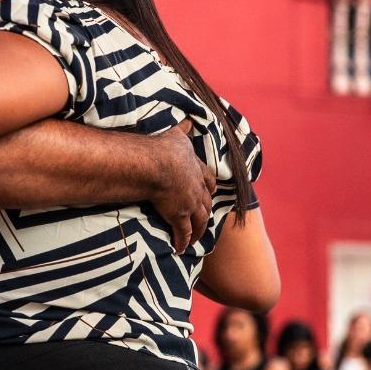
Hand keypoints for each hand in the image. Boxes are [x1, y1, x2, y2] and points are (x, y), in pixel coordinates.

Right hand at [148, 121, 216, 251]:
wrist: (158, 164)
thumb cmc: (164, 147)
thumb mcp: (176, 134)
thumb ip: (182, 129)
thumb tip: (188, 119)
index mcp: (195, 168)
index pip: (207, 179)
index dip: (209, 186)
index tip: (212, 191)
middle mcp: (196, 187)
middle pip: (206, 203)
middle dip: (207, 211)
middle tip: (207, 219)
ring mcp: (189, 203)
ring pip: (199, 220)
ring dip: (199, 231)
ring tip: (196, 239)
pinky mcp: (179, 216)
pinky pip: (183, 233)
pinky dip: (183, 241)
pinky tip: (181, 249)